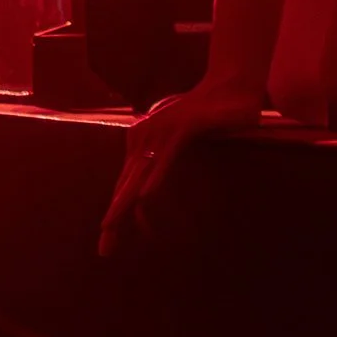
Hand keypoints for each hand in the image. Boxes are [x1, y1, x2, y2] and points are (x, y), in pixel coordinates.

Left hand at [97, 81, 265, 256]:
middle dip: (114, 220)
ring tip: (110, 228)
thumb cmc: (209, 116)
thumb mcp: (181, 142)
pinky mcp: (181, 127)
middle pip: (124, 186)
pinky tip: (144, 197)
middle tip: (104, 250)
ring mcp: (160, 131)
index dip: (117, 217)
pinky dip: (154, 178)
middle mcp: (144, 138)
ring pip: (138, 175)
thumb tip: (157, 189)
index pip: (125, 188)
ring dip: (124, 204)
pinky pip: (164, 158)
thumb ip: (168, 161)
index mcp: (142, 145)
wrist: (232, 86)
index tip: (108, 245)